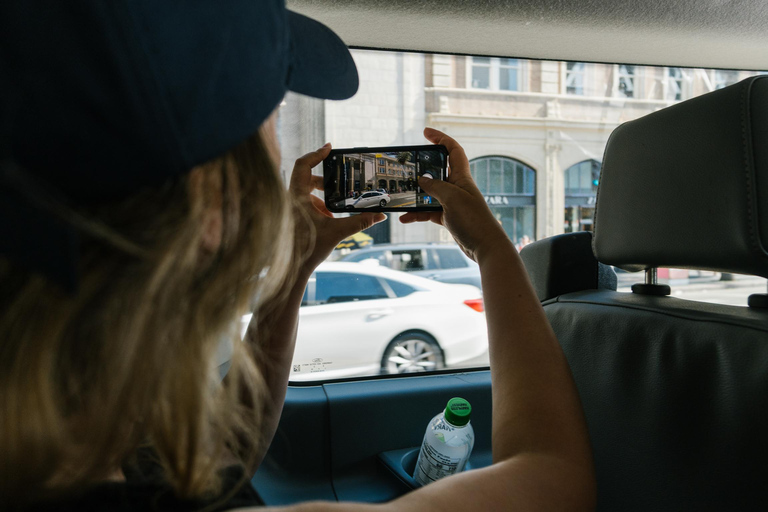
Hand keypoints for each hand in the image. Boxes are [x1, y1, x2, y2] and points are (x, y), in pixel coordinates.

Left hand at [290, 143, 385, 273]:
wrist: (292, 270)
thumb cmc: (308, 250)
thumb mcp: (337, 233)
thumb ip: (359, 222)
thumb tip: (380, 215)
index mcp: (296, 197)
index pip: (303, 165)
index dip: (316, 154)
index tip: (330, 148)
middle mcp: (290, 198)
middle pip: (307, 177)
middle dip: (327, 180)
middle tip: (342, 181)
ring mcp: (290, 207)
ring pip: (307, 191)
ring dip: (323, 196)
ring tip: (337, 206)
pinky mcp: (293, 215)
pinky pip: (306, 203)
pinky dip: (319, 206)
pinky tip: (330, 218)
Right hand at [399, 128, 510, 261]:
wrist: (485, 246)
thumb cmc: (473, 220)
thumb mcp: (452, 198)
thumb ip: (435, 186)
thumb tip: (421, 179)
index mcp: (462, 177)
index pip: (453, 150)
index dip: (441, 138)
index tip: (426, 132)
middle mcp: (457, 187)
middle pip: (438, 170)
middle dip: (423, 167)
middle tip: (408, 165)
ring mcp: (452, 202)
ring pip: (430, 193)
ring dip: (416, 194)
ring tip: (401, 193)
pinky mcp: (448, 217)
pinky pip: (428, 211)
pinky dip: (417, 214)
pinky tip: (405, 217)